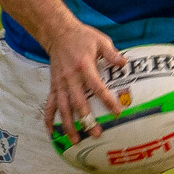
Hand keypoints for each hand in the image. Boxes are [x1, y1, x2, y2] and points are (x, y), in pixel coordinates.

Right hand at [41, 24, 124, 142]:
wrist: (58, 33)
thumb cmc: (83, 37)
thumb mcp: (100, 40)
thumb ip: (112, 53)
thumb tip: (124, 63)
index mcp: (84, 66)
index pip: (97, 86)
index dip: (107, 100)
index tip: (117, 112)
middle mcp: (70, 78)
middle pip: (78, 102)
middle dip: (86, 119)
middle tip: (96, 134)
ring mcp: (60, 83)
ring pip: (63, 108)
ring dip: (68, 125)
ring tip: (75, 140)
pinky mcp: (53, 86)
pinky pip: (49, 105)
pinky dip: (49, 119)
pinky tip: (52, 133)